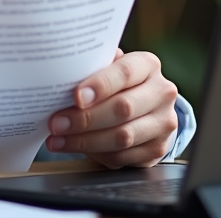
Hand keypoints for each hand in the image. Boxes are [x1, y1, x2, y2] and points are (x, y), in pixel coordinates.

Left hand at [45, 48, 178, 167]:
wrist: (148, 108)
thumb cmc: (120, 84)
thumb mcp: (110, 68)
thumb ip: (93, 69)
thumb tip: (60, 77)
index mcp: (148, 65)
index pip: (125, 73)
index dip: (100, 85)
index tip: (76, 96)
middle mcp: (161, 93)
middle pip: (123, 108)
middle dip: (85, 118)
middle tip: (57, 123)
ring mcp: (162, 123)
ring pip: (122, 137)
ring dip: (85, 140)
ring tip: (59, 139)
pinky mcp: (157, 149)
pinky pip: (122, 156)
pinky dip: (94, 154)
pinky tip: (75, 147)